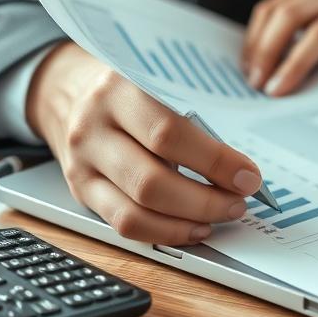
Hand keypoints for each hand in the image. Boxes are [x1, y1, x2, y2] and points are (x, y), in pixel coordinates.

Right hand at [25, 42, 263, 244]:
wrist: (69, 91)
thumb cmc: (129, 89)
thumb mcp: (155, 83)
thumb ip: (190, 118)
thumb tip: (238, 166)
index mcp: (118, 90)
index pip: (169, 134)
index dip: (214, 161)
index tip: (248, 176)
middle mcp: (93, 129)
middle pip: (151, 180)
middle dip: (205, 199)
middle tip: (239, 202)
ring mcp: (82, 164)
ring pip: (136, 210)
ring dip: (188, 221)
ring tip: (221, 215)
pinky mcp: (81, 191)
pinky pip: (122, 225)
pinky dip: (164, 233)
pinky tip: (192, 227)